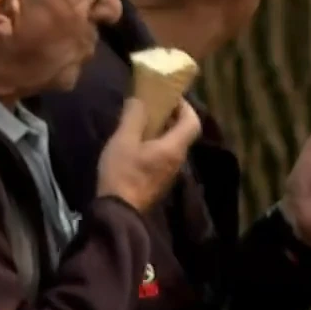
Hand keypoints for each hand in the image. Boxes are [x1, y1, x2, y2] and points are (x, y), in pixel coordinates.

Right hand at [96, 96, 200, 212]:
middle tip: (152, 106)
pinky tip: (136, 145)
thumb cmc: (122, 173)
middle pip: (183, 133)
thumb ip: (133, 116)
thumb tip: (139, 100)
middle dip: (171, 117)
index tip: (169, 96)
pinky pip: (163, 157)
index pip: (192, 122)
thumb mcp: (123, 140)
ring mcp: (169, 173)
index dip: (184, 106)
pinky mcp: (159, 182)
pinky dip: (156, 145)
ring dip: (162, 131)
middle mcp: (177, 160)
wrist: (118, 212)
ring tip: (141, 123)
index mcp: (174, 147)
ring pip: (172, 145)